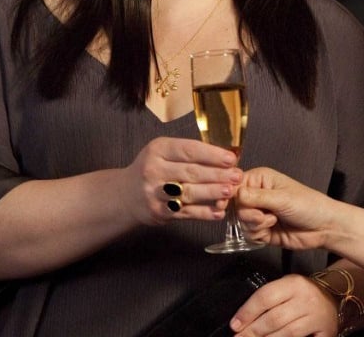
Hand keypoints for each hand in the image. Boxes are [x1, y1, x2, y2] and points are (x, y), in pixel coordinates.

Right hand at [121, 136, 241, 224]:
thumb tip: (227, 158)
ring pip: (189, 193)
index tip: (231, 159)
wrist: (125, 195)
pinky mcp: (158, 212)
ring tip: (231, 191)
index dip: (212, 155)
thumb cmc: (154, 169)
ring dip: (213, 193)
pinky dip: (204, 213)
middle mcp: (154, 170)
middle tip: (237, 176)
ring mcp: (155, 193)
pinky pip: (186, 213)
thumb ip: (189, 154)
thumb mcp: (164, 153)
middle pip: (191, 172)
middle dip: (218, 175)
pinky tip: (219, 211)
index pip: (189, 150)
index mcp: (158, 149)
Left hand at [230, 274, 338, 336]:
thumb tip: (242, 320)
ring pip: (286, 333)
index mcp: (294, 283)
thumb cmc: (303, 294)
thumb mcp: (287, 288)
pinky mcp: (325, 331)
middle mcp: (306, 298)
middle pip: (274, 318)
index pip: (265, 296)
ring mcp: (316, 316)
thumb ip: (268, 300)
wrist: (334, 296)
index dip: (247, 312)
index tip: (234, 325)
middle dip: (253, 331)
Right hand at [236, 167, 339, 250]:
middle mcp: (256, 194)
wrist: (323, 228)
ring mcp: (258, 213)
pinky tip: (271, 231)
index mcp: (260, 179)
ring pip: (240, 222)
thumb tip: (234, 194)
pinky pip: (247, 234)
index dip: (228, 196)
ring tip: (273, 221)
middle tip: (264, 215)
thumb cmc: (308, 205)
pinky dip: (257, 235)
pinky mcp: (261, 230)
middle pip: (234, 206)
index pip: (234, 185)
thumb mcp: (281, 198)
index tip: (224, 205)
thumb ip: (256, 197)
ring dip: (255, 225)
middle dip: (248, 214)